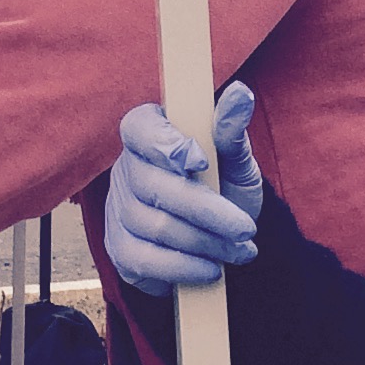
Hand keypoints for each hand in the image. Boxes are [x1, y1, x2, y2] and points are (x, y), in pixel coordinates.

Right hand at [103, 84, 264, 294]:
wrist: (222, 235)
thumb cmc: (224, 185)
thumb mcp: (235, 157)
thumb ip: (232, 130)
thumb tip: (241, 95)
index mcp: (149, 134)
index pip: (139, 128)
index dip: (165, 143)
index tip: (201, 161)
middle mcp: (126, 169)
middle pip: (155, 187)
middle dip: (207, 212)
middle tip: (245, 229)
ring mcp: (118, 211)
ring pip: (154, 228)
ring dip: (204, 244)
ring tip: (239, 251)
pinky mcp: (120, 249)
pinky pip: (143, 262)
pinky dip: (183, 269)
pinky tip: (210, 269)